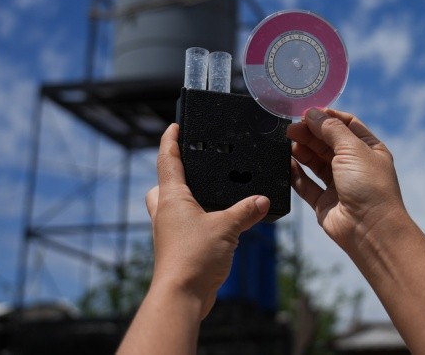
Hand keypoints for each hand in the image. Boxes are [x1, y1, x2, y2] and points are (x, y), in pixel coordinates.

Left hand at [145, 123, 269, 318]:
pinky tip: (217, 225)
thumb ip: (245, 210)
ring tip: (210, 196)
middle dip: (172, 176)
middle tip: (190, 168)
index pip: (167, 161)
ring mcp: (169, 233)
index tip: (174, 126)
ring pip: (171, 209)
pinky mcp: (178, 250)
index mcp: (172, 199)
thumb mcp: (227, 227)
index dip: (170, 141)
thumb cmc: (195, 257)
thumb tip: (263, 199)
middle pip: (162, 186)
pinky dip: (197, 222)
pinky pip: (185, 228)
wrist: (182, 297)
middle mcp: (165, 213)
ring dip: (184, 201)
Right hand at [287, 108, 405, 249]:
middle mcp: (355, 166)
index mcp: (369, 149)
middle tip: (290, 128)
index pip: (346, 124)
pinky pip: (306, 184)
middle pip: (327, 143)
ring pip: (316, 162)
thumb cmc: (369, 186)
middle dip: (310, 133)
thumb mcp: (353, 149)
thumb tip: (312, 113)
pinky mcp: (325, 203)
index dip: (327, 117)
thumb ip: (331, 129)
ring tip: (287, 141)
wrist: (371, 229)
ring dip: (302, 150)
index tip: (307, 113)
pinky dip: (296, 173)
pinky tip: (286, 162)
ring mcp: (339, 184)